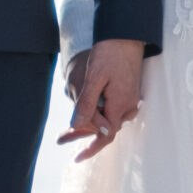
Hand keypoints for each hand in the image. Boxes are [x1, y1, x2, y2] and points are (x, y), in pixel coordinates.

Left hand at [59, 39, 144, 161]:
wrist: (127, 34)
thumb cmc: (109, 53)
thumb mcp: (94, 78)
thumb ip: (86, 103)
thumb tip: (76, 126)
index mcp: (120, 105)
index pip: (106, 135)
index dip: (91, 148)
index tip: (77, 158)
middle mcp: (129, 106)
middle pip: (106, 128)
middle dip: (84, 135)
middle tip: (61, 139)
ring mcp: (131, 99)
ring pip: (110, 120)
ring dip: (91, 124)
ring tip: (68, 129)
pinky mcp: (129, 92)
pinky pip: (114, 110)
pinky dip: (100, 114)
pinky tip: (88, 111)